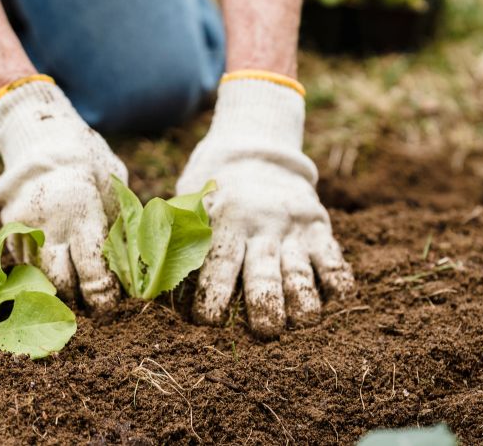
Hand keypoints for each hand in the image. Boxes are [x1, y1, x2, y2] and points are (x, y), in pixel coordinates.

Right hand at [0, 77, 125, 309]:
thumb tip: (128, 267)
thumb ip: (117, 225)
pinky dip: (39, 269)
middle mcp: (48, 223)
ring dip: (55, 287)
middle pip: (60, 281)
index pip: (91, 270)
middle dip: (76, 298)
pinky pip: (24, 261)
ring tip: (72, 293)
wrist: (42, 136)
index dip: (102, 294)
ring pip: (38, 275)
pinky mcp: (8, 227)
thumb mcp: (113, 186)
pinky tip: (54, 267)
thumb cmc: (88, 161)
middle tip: (90, 304)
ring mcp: (23, 226)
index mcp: (80, 212)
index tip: (110, 303)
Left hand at [176, 75, 353, 336]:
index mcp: (223, 220)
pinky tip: (334, 296)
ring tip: (300, 321)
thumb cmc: (211, 191)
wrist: (256, 150)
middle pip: (263, 275)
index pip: (217, 264)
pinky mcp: (319, 227)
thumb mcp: (188, 203)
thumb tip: (145, 286)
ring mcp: (292, 227)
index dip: (212, 297)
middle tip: (264, 331)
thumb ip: (172, 239)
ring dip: (302, 303)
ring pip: (301, 272)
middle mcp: (260, 225)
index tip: (206, 321)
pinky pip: (334, 258)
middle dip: (264, 308)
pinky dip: (337, 280)